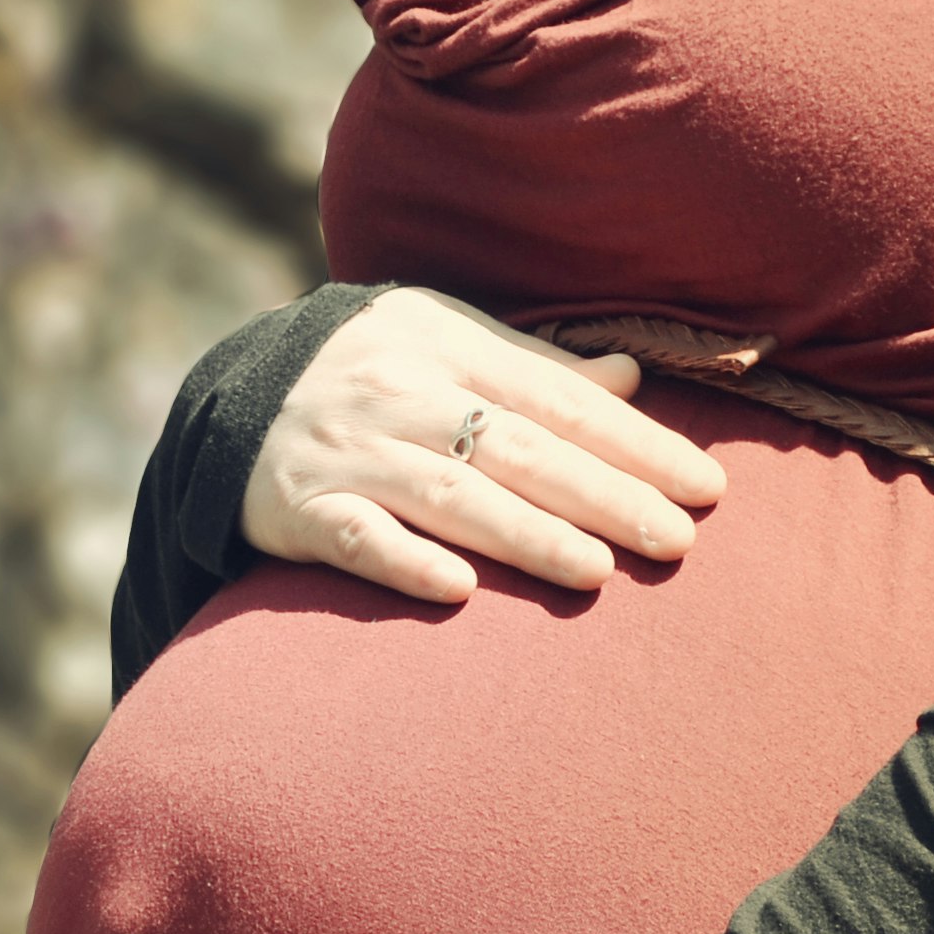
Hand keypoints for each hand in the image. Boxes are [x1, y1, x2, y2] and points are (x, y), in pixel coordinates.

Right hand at [247, 288, 727, 603]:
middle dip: (602, 495)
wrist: (230, 402)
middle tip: (677, 540)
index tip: (703, 486)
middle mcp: (397, 391)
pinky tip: (458, 591)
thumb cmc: (369, 375)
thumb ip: (533, 366)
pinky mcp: (295, 508)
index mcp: (444, 342)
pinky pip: (354, 538)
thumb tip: (631, 376)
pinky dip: (403, 561)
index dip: (634, 441)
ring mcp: (345, 451)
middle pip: (515, 448)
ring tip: (598, 572)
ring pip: (447, 495)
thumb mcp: (444, 344)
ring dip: (525, 535)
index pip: (557, 397)